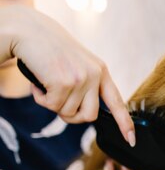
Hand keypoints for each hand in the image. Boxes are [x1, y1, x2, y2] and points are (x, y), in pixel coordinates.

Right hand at [2, 5, 134, 145]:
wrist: (28, 30)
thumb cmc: (50, 50)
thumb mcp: (77, 65)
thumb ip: (86, 86)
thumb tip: (84, 114)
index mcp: (101, 71)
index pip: (117, 102)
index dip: (124, 123)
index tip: (131, 140)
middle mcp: (95, 75)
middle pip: (89, 116)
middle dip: (72, 116)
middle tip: (57, 102)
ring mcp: (81, 79)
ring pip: (68, 113)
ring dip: (53, 104)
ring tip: (46, 84)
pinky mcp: (64, 82)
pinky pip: (52, 106)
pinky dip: (41, 99)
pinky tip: (38, 83)